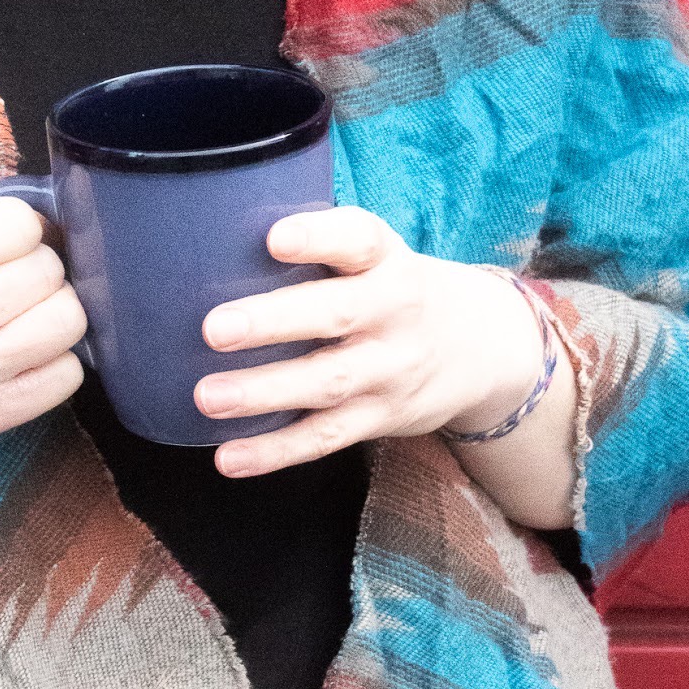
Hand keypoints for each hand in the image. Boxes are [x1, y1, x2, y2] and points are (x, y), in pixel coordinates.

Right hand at [0, 197, 85, 574]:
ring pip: (68, 318)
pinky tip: (21, 351)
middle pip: (46, 269)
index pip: (17, 224)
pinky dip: (54, 356)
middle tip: (3, 278)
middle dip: (33, 264)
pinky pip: (68, 374)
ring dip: (51, 307)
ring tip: (18, 312)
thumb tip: (42, 221)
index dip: (13, 226)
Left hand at [193, 207, 548, 477]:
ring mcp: (390, 370)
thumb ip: (318, 245)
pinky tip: (228, 457)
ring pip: (327, 383)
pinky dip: (276, 451)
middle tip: (214, 329)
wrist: (481, 347)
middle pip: (335, 315)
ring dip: (264, 393)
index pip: (359, 240)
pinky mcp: (380, 418)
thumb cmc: (392, 288)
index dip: (318, 237)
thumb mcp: (377, 255)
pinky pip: (326, 438)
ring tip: (207, 397)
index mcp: (387, 260)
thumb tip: (209, 231)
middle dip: (273, 322)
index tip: (273, 238)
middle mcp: (395, 312)